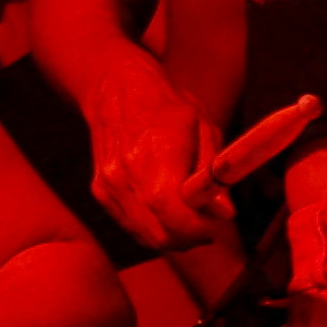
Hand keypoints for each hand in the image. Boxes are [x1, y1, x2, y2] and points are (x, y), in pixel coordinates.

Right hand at [81, 64, 232, 253]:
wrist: (116, 87)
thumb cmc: (166, 105)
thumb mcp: (203, 128)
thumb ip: (214, 173)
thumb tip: (226, 213)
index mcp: (155, 155)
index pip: (174, 215)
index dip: (198, 230)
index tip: (214, 227)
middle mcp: (125, 175)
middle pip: (160, 235)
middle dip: (188, 239)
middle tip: (206, 225)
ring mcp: (108, 185)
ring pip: (145, 236)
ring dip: (171, 235)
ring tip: (188, 213)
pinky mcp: (100, 191)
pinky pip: (131, 225)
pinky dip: (152, 226)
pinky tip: (164, 206)